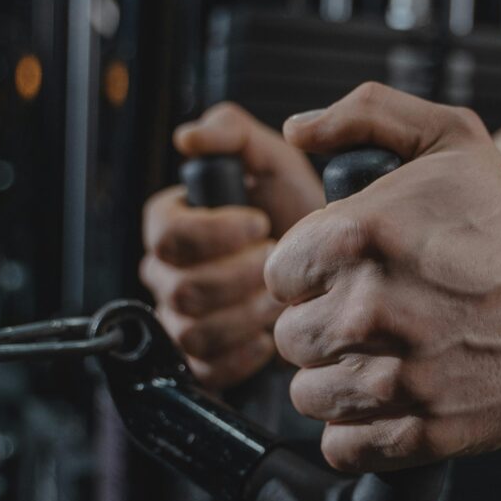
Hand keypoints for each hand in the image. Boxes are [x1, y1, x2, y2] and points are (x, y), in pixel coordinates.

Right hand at [140, 103, 324, 388]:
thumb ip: (231, 131)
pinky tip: (269, 332)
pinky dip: (244, 354)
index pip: (166, 235)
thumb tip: (189, 138)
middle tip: (279, 263)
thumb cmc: (298, 208)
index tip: (260, 223)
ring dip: (247, 314)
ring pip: (193, 332)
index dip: (216, 232)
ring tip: (280, 298)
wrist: (333, 266)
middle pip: (181, 289)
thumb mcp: (272, 157)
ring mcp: (180, 320)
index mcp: (170, 223)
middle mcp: (166, 274)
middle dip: (241, 276)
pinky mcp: (202, 362)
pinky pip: (207, 369)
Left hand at [268, 83, 500, 472]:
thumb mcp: (448, 136)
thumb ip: (365, 113)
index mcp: (360, 234)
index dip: (309, 273)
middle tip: (367, 317)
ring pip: (308, 396)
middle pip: (289, 338)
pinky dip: (356, 432)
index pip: (276, 275)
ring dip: (335, 380)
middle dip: (320, 326)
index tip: (346, 273)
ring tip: (380, 358)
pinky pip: (343, 447)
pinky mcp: (426, 430)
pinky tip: (389, 400)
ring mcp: (400, 376)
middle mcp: (371, 307)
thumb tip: (295, 133)